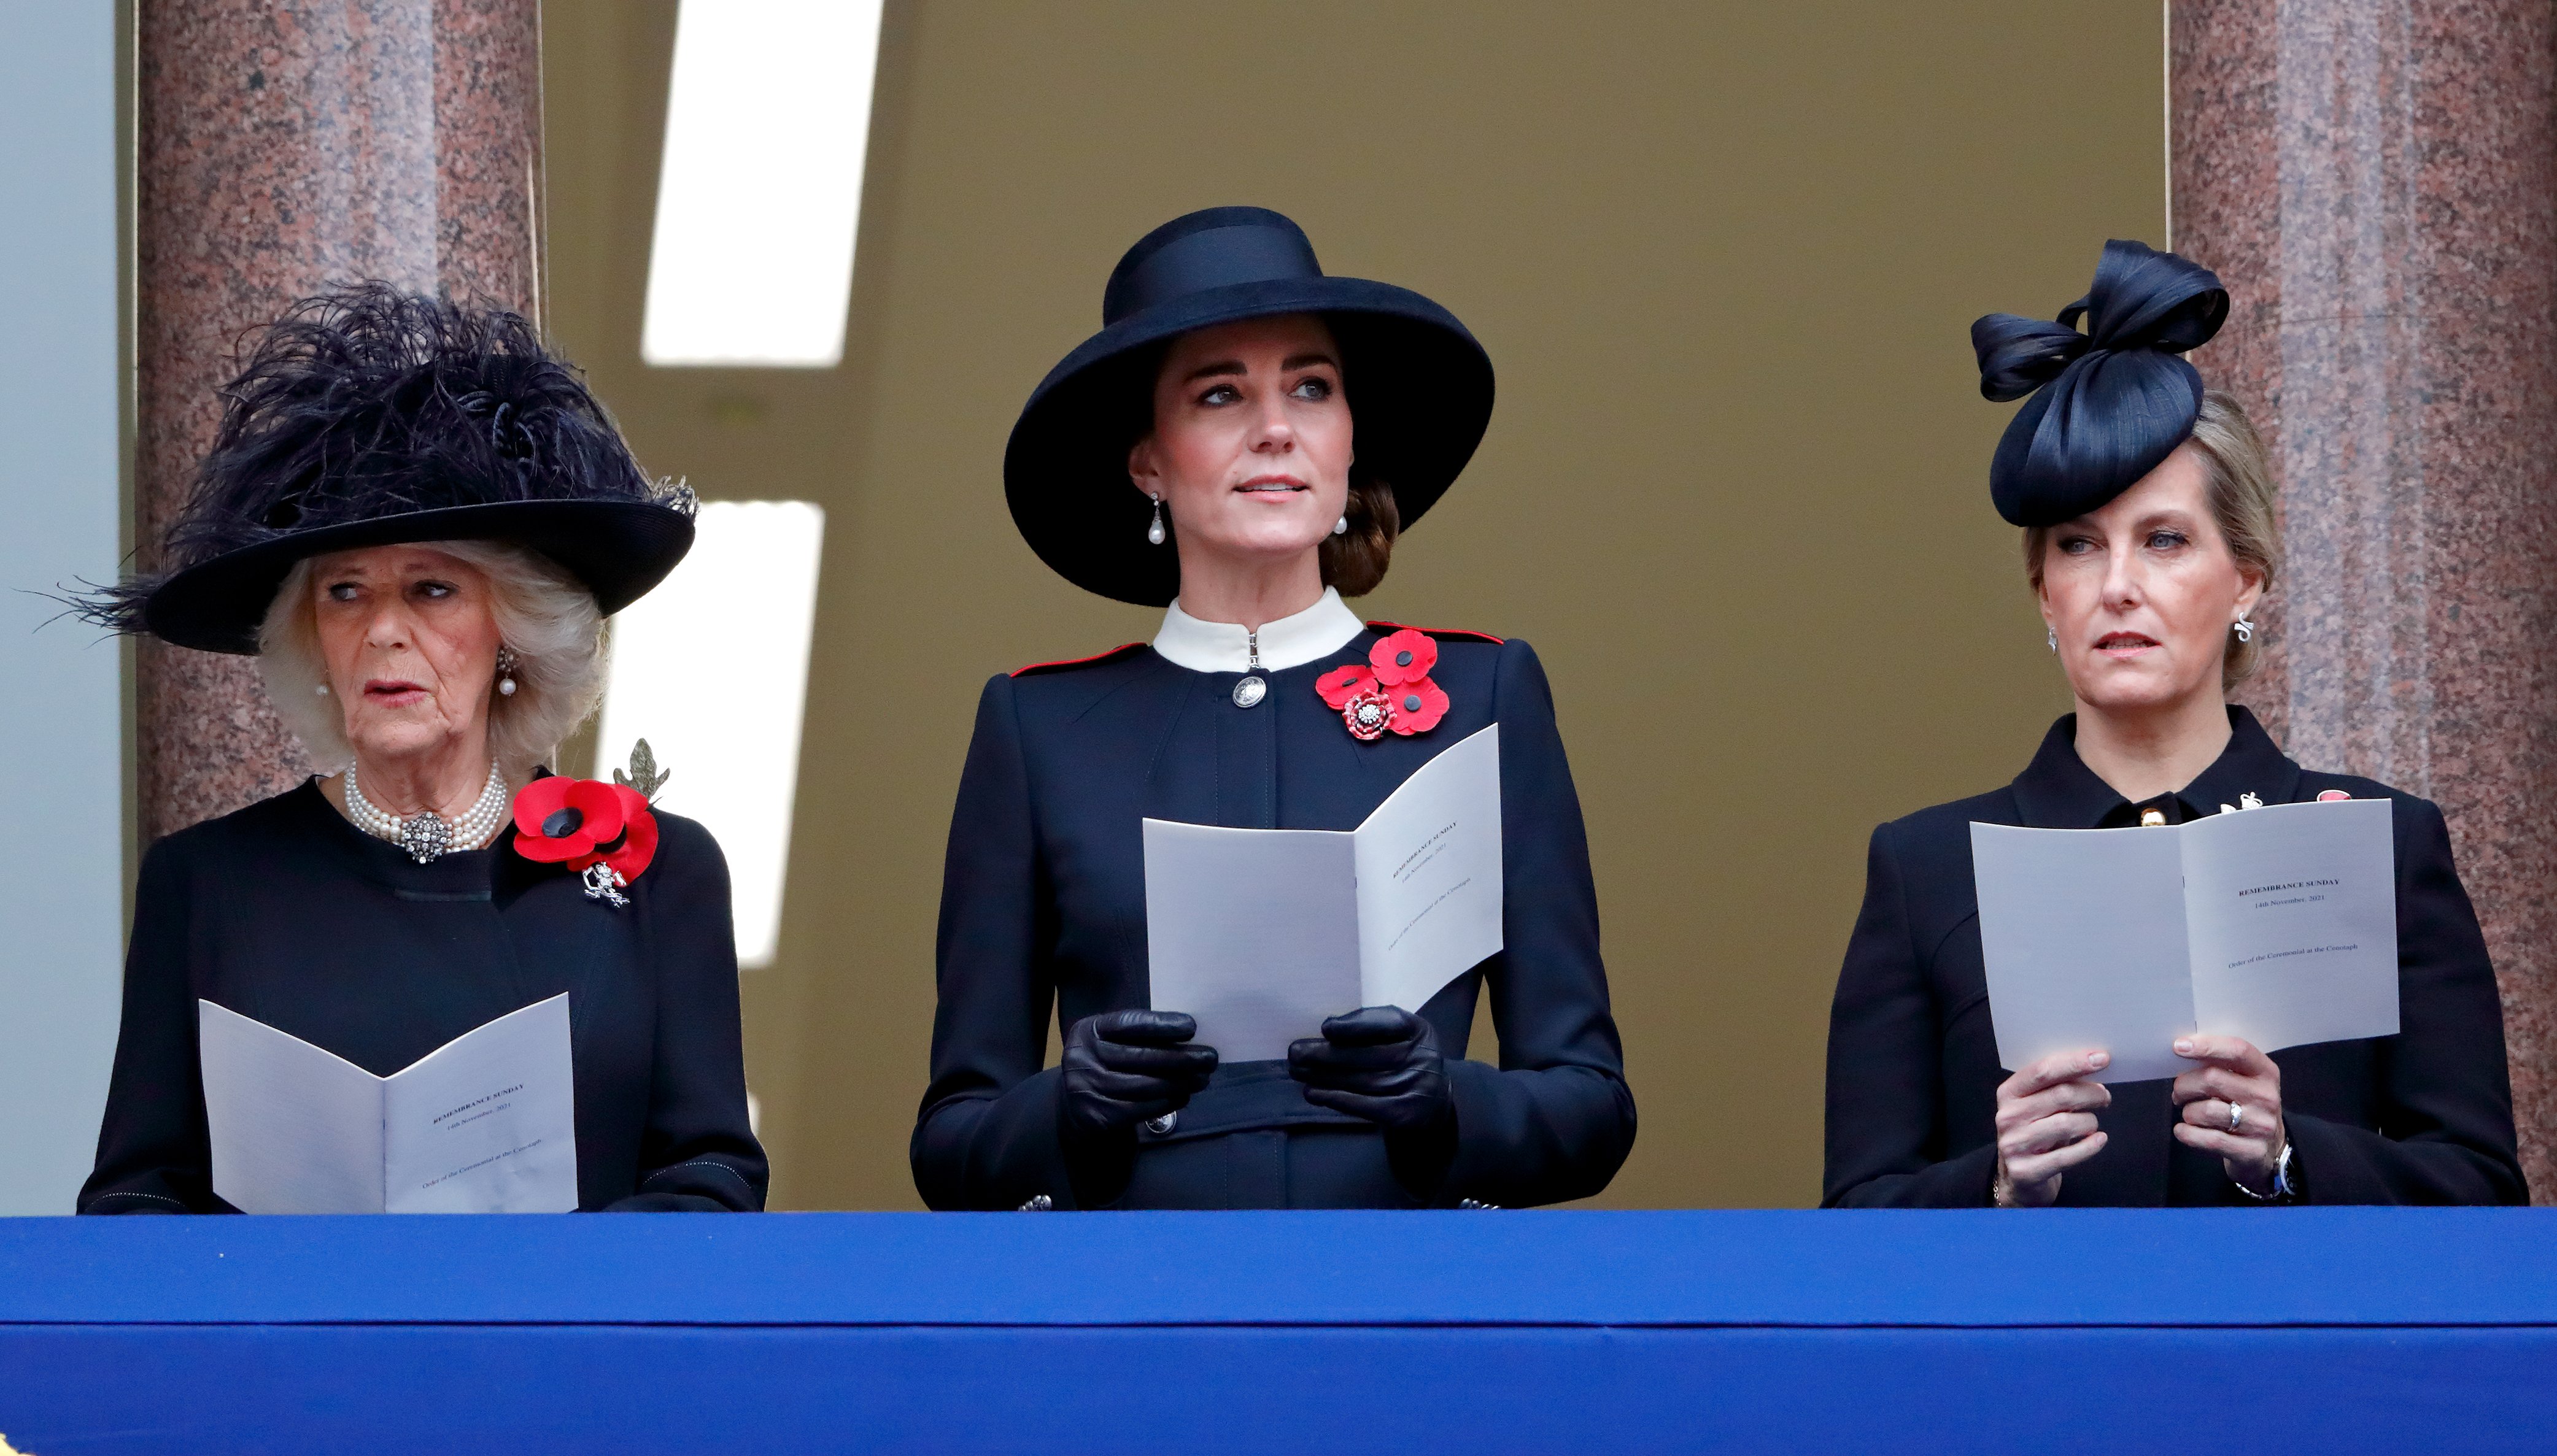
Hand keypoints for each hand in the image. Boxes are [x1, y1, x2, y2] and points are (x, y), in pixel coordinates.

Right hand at [1060, 1009, 1216, 1140]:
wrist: (1075, 1109)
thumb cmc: (1107, 1066)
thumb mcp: (1112, 1043)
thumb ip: (1140, 1037)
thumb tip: (1189, 1035)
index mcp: (1088, 1030)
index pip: (1128, 1023)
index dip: (1161, 1024)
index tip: (1192, 1027)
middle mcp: (1083, 1058)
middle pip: (1140, 1056)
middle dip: (1181, 1058)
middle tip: (1210, 1058)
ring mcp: (1087, 1089)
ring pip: (1144, 1085)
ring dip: (1180, 1082)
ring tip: (1202, 1079)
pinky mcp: (1098, 1117)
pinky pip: (1141, 1109)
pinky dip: (1167, 1102)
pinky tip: (1183, 1096)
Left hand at [1287, 1006, 1450, 1134]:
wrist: (1431, 1106)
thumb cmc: (1402, 1062)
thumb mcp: (1396, 1037)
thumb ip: (1369, 1028)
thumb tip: (1328, 1028)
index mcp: (1417, 1030)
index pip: (1387, 1023)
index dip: (1355, 1025)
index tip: (1325, 1028)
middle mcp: (1422, 1057)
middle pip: (1368, 1055)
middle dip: (1327, 1054)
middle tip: (1295, 1053)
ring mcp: (1416, 1087)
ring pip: (1361, 1080)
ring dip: (1324, 1076)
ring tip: (1297, 1072)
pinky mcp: (1405, 1114)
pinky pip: (1365, 1106)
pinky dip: (1336, 1098)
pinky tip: (1313, 1093)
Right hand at [1993, 1049, 2111, 1206]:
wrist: (2018, 1178)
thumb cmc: (2036, 1133)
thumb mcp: (2037, 1106)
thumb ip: (2056, 1088)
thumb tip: (2093, 1067)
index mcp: (2008, 1093)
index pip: (2043, 1070)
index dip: (2075, 1063)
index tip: (2102, 1059)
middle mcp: (2007, 1116)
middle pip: (2060, 1095)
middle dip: (2091, 1093)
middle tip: (2104, 1097)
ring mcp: (2014, 1144)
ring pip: (2066, 1124)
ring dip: (2090, 1121)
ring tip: (2092, 1123)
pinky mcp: (2026, 1171)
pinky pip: (2067, 1156)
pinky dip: (2090, 1146)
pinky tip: (2099, 1140)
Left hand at [2171, 1035, 2286, 1194]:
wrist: (2268, 1149)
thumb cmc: (2245, 1107)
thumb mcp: (2243, 1081)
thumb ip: (2220, 1065)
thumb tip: (2182, 1050)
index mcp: (2265, 1072)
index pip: (2237, 1050)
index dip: (2206, 1046)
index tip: (2179, 1046)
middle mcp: (2266, 1097)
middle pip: (2211, 1079)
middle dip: (2184, 1085)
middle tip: (2179, 1093)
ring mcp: (2261, 1125)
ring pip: (2205, 1111)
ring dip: (2187, 1112)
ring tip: (2190, 1114)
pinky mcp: (2251, 1151)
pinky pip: (2207, 1139)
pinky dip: (2186, 1133)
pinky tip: (2184, 1130)